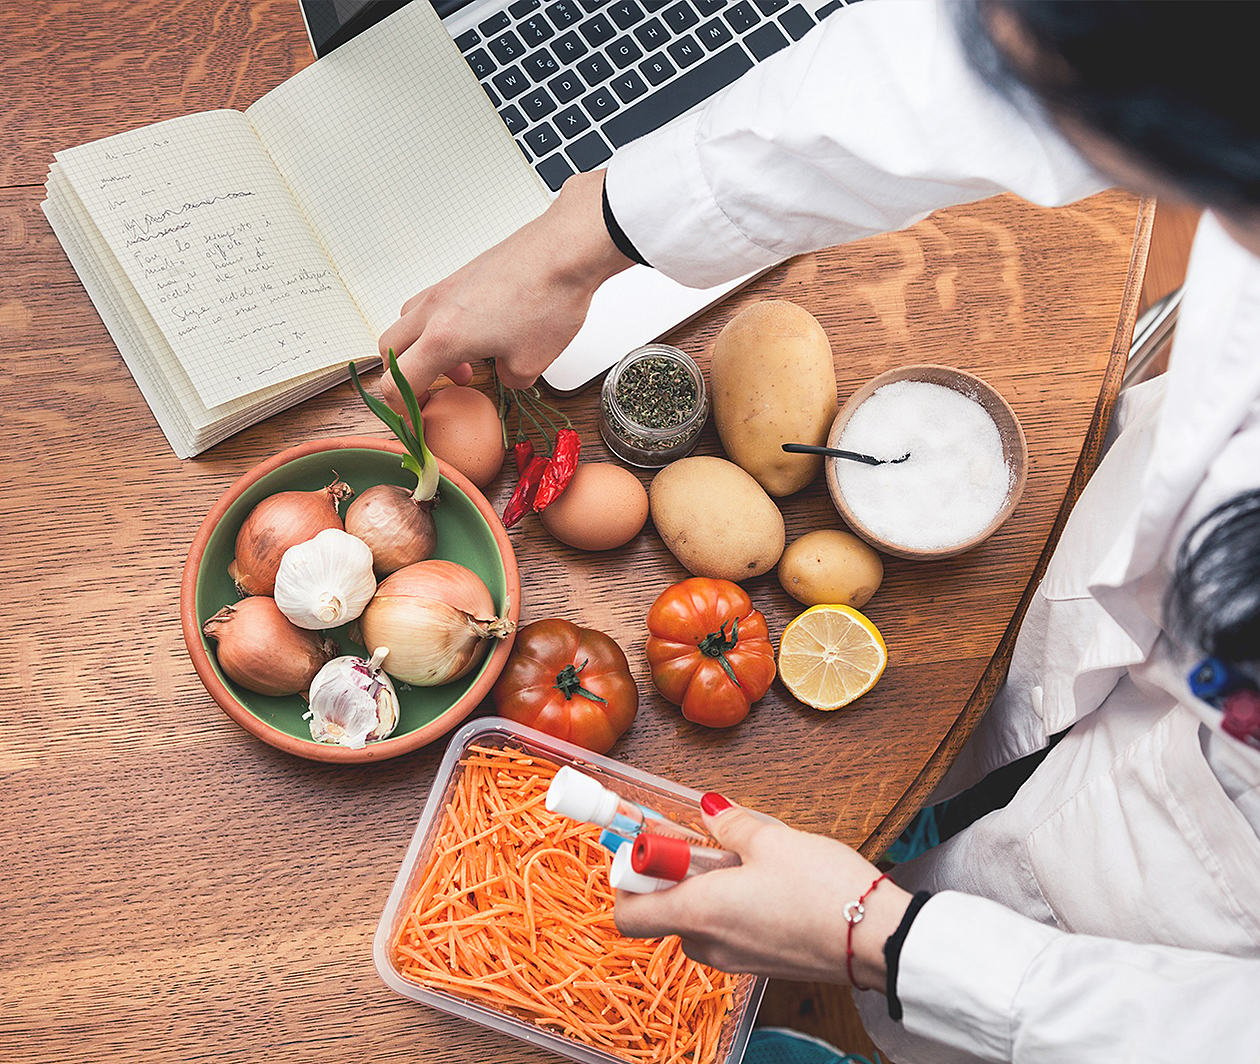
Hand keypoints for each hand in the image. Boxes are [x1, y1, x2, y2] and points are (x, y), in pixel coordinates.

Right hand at [378, 168, 634, 407]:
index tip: (417, 418)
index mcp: (443, 338)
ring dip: (421, 349)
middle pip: (389, 350)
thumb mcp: (530, 364)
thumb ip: (508, 381)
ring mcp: (443, 288)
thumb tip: (505, 376)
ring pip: (407, 323)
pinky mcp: (459, 276)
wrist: (565, 252)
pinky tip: (475, 333)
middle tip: (432, 391)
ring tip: (459, 363)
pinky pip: (429, 305)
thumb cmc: (548, 301)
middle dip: (404, 376)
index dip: (403, 409)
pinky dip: (438, 326)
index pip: (397, 383)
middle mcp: (433, 310)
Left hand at [615, 796, 911, 989]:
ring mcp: (737, 959)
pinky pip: (728, 932)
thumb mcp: (771, 840)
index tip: (647, 850)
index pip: (628, 914)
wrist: (878, 939)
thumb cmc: (823, 892)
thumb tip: (711, 810)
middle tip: (700, 844)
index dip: (628, 880)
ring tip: (741, 859)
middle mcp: (710, 943)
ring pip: (698, 922)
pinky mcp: (762, 963)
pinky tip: (764, 880)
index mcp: (699, 912)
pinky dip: (731, 906)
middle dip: (674, 876)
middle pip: (664, 913)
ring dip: (706, 890)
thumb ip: (731, 824)